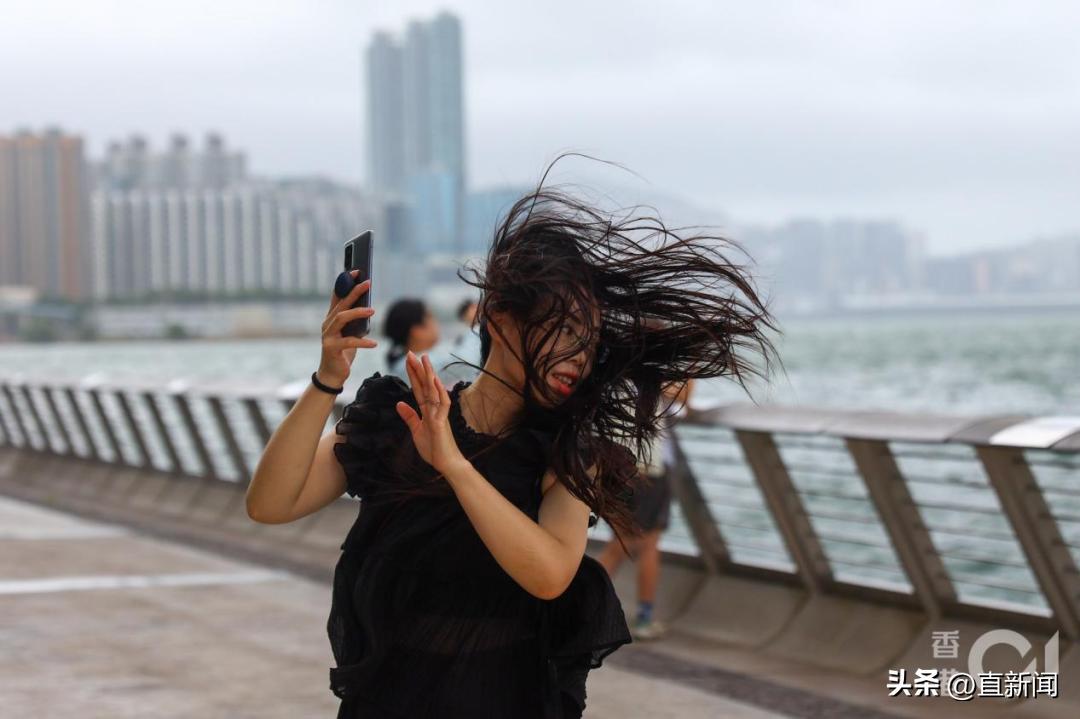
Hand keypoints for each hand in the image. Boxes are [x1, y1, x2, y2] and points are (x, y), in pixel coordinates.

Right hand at [318, 269, 376, 386]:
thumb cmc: (343, 352)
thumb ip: (355, 322)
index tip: (356, 271)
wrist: (332, 374)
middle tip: (367, 283)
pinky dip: (362, 342)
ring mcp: (327, 336)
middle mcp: (327, 324)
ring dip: (357, 313)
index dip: (345, 283)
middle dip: (354, 292)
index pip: (337, 296)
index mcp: (331, 318)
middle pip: (341, 304)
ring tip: (373, 311)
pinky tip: (374, 343)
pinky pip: (348, 342)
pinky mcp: (331, 349)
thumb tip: (369, 308)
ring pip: (341, 318)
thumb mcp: (350, 334)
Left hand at [397, 351, 466, 475]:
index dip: (413, 375)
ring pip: (434, 390)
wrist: (446, 463)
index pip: (419, 389)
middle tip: (411, 352)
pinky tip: (435, 381)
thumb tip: (399, 403)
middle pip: (425, 385)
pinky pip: (443, 405)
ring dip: (429, 375)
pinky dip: (439, 392)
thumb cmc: (434, 448)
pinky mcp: (442, 422)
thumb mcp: (416, 431)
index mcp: (427, 410)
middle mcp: (435, 408)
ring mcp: (439, 414)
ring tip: (424, 360)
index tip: (408, 360)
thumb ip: (410, 417)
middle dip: (418, 369)